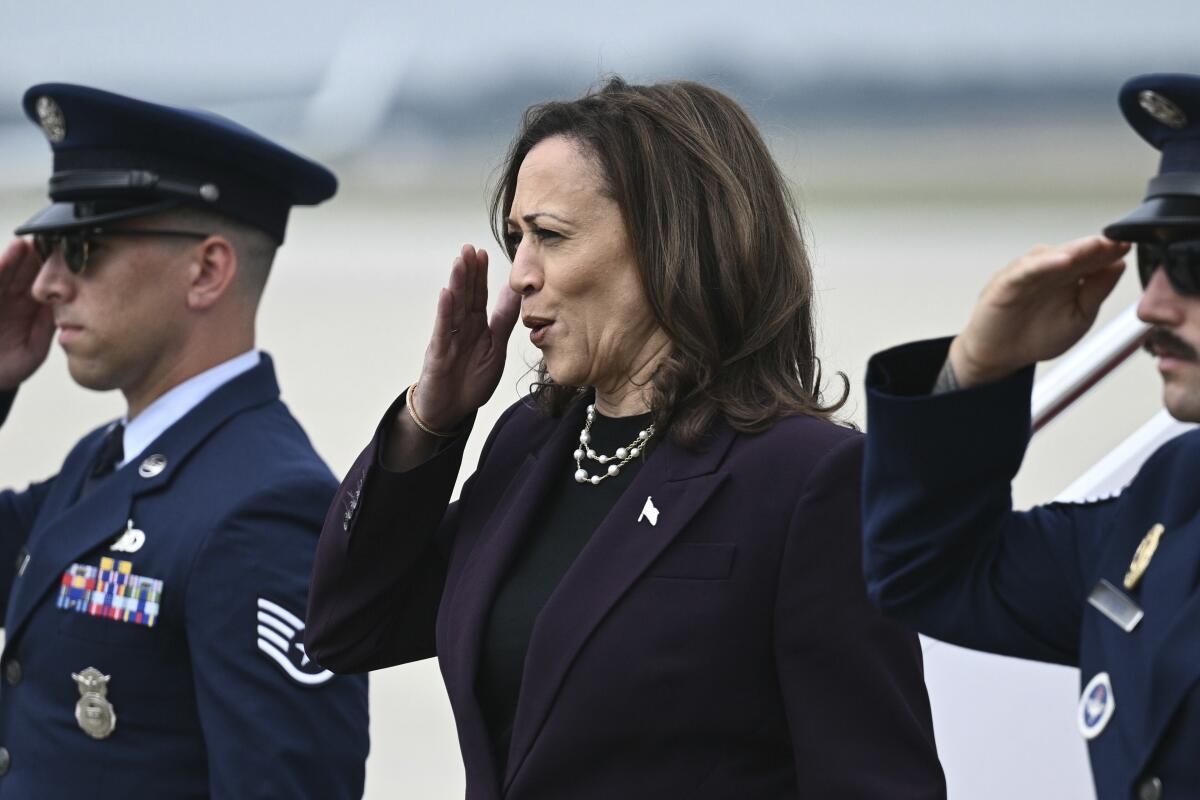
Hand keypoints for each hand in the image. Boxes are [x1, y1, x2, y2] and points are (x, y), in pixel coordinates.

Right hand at [0, 239, 53, 390]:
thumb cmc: (9, 364)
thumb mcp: (34, 346)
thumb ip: (46, 325)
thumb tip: (67, 305)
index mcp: (31, 306)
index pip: (45, 281)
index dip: (55, 267)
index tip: (70, 253)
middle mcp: (12, 297)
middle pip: (26, 270)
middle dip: (37, 255)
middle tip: (51, 238)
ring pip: (7, 271)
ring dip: (16, 257)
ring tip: (27, 244)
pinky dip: (1, 268)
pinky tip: (10, 255)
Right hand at [410, 244, 520, 431]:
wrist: (450, 410)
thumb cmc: (471, 381)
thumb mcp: (495, 349)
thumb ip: (503, 322)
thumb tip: (517, 295)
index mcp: (477, 327)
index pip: (480, 296)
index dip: (482, 275)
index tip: (484, 252)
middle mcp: (462, 328)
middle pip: (466, 295)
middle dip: (468, 271)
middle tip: (470, 247)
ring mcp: (449, 338)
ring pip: (454, 307)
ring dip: (457, 284)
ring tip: (460, 261)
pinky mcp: (439, 353)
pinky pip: (443, 330)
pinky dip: (445, 312)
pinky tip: (446, 294)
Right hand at [949, 236, 1129, 387]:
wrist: (1001, 355)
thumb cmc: (1037, 334)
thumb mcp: (1079, 317)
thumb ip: (1097, 292)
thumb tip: (1119, 266)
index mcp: (1071, 276)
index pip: (1095, 258)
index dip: (1113, 251)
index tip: (1132, 245)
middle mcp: (1051, 268)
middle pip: (1078, 252)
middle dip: (1099, 246)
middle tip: (1121, 239)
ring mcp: (1030, 272)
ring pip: (1054, 256)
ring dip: (1075, 250)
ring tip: (1097, 245)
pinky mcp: (1009, 281)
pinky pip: (1028, 270)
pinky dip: (1045, 264)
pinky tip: (1063, 262)